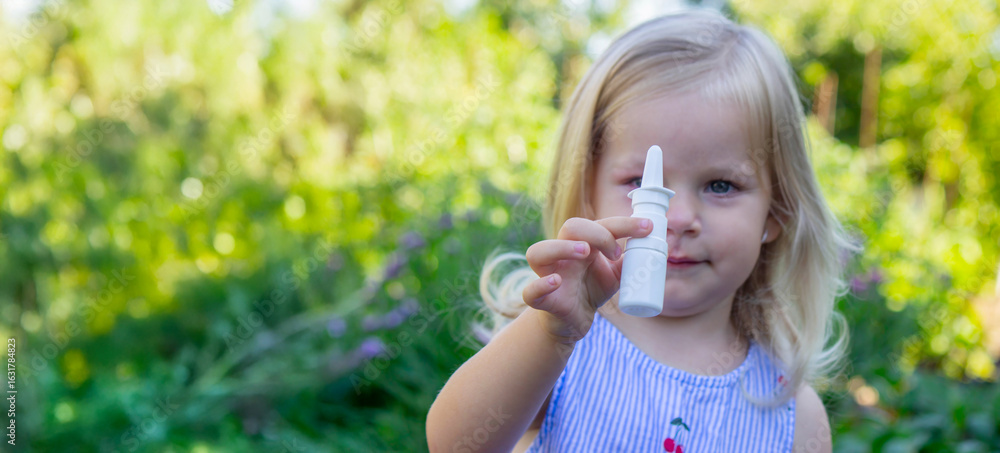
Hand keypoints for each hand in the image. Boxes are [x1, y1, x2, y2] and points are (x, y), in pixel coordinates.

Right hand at [522, 216, 651, 342]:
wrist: (572, 322)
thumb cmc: (591, 290)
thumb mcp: (616, 275)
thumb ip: (631, 260)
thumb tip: (654, 246)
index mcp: (583, 245)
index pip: (601, 224)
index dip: (624, 224)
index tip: (647, 228)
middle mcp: (563, 256)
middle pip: (570, 227)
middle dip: (596, 233)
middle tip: (616, 253)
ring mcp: (548, 275)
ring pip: (538, 252)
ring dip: (561, 248)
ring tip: (584, 252)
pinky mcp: (542, 300)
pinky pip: (530, 291)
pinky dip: (540, 285)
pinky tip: (555, 282)